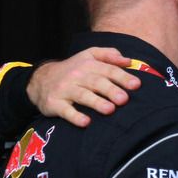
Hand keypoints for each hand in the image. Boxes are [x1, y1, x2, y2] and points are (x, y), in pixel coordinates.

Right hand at [26, 47, 140, 126]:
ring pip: (82, 96)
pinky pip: (65, 111)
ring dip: (96, 102)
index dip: (122, 77)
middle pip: (96, 82)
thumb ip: (108, 55)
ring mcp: (65, 90)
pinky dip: (75, 116)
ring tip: (110, 109)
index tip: (136, 85)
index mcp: (88, 64)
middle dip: (111, 90)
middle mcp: (77, 76)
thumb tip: (128, 61)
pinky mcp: (54, 103)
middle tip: (124, 99)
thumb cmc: (73, 70)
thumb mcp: (88, 56)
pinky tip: (86, 122)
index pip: (108, 70)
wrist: (40, 80)